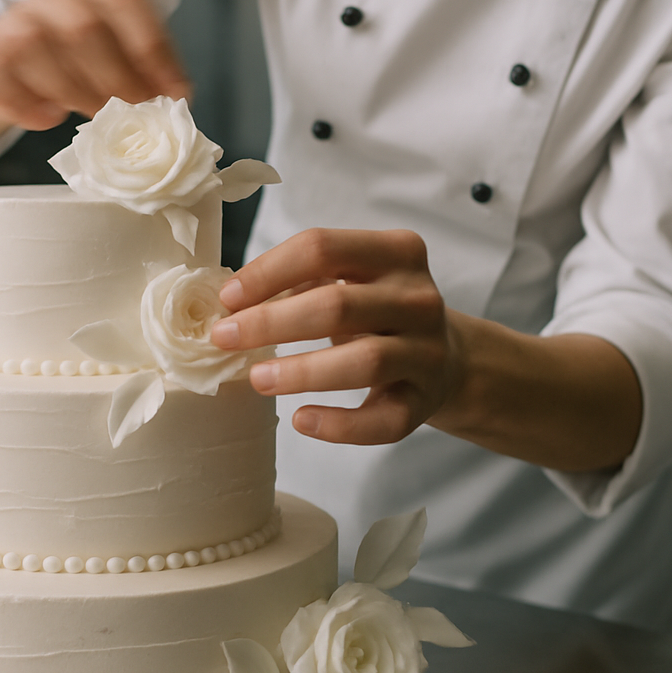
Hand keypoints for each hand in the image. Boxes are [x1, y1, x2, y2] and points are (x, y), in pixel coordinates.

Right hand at [0, 0, 191, 130]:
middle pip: (81, 27)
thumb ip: (148, 71)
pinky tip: (49, 119)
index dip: (151, 48)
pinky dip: (25, 106)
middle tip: (134, 113)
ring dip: (72, 92)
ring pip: (33, 47)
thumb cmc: (83, 61)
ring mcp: (11, 19)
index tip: (176, 94)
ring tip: (95, 116)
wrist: (15, 65)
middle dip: (115, 79)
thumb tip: (177, 100)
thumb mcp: (124, 57)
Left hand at [211, 228, 468, 444]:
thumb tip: (232, 305)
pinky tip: (301, 419)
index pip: (322, 248)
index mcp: (397, 252)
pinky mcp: (425, 402)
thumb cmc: (377, 313)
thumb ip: (301, 282)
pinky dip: (339, 424)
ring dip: (301, 372)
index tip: (227, 298)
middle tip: (224, 339)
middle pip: (338, 305)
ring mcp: (428, 352)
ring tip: (257, 378)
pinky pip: (383, 420)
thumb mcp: (352, 280)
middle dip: (271, 322)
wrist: (447, 360)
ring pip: (364, 361)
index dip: (268, 271)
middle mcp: (419, 298)